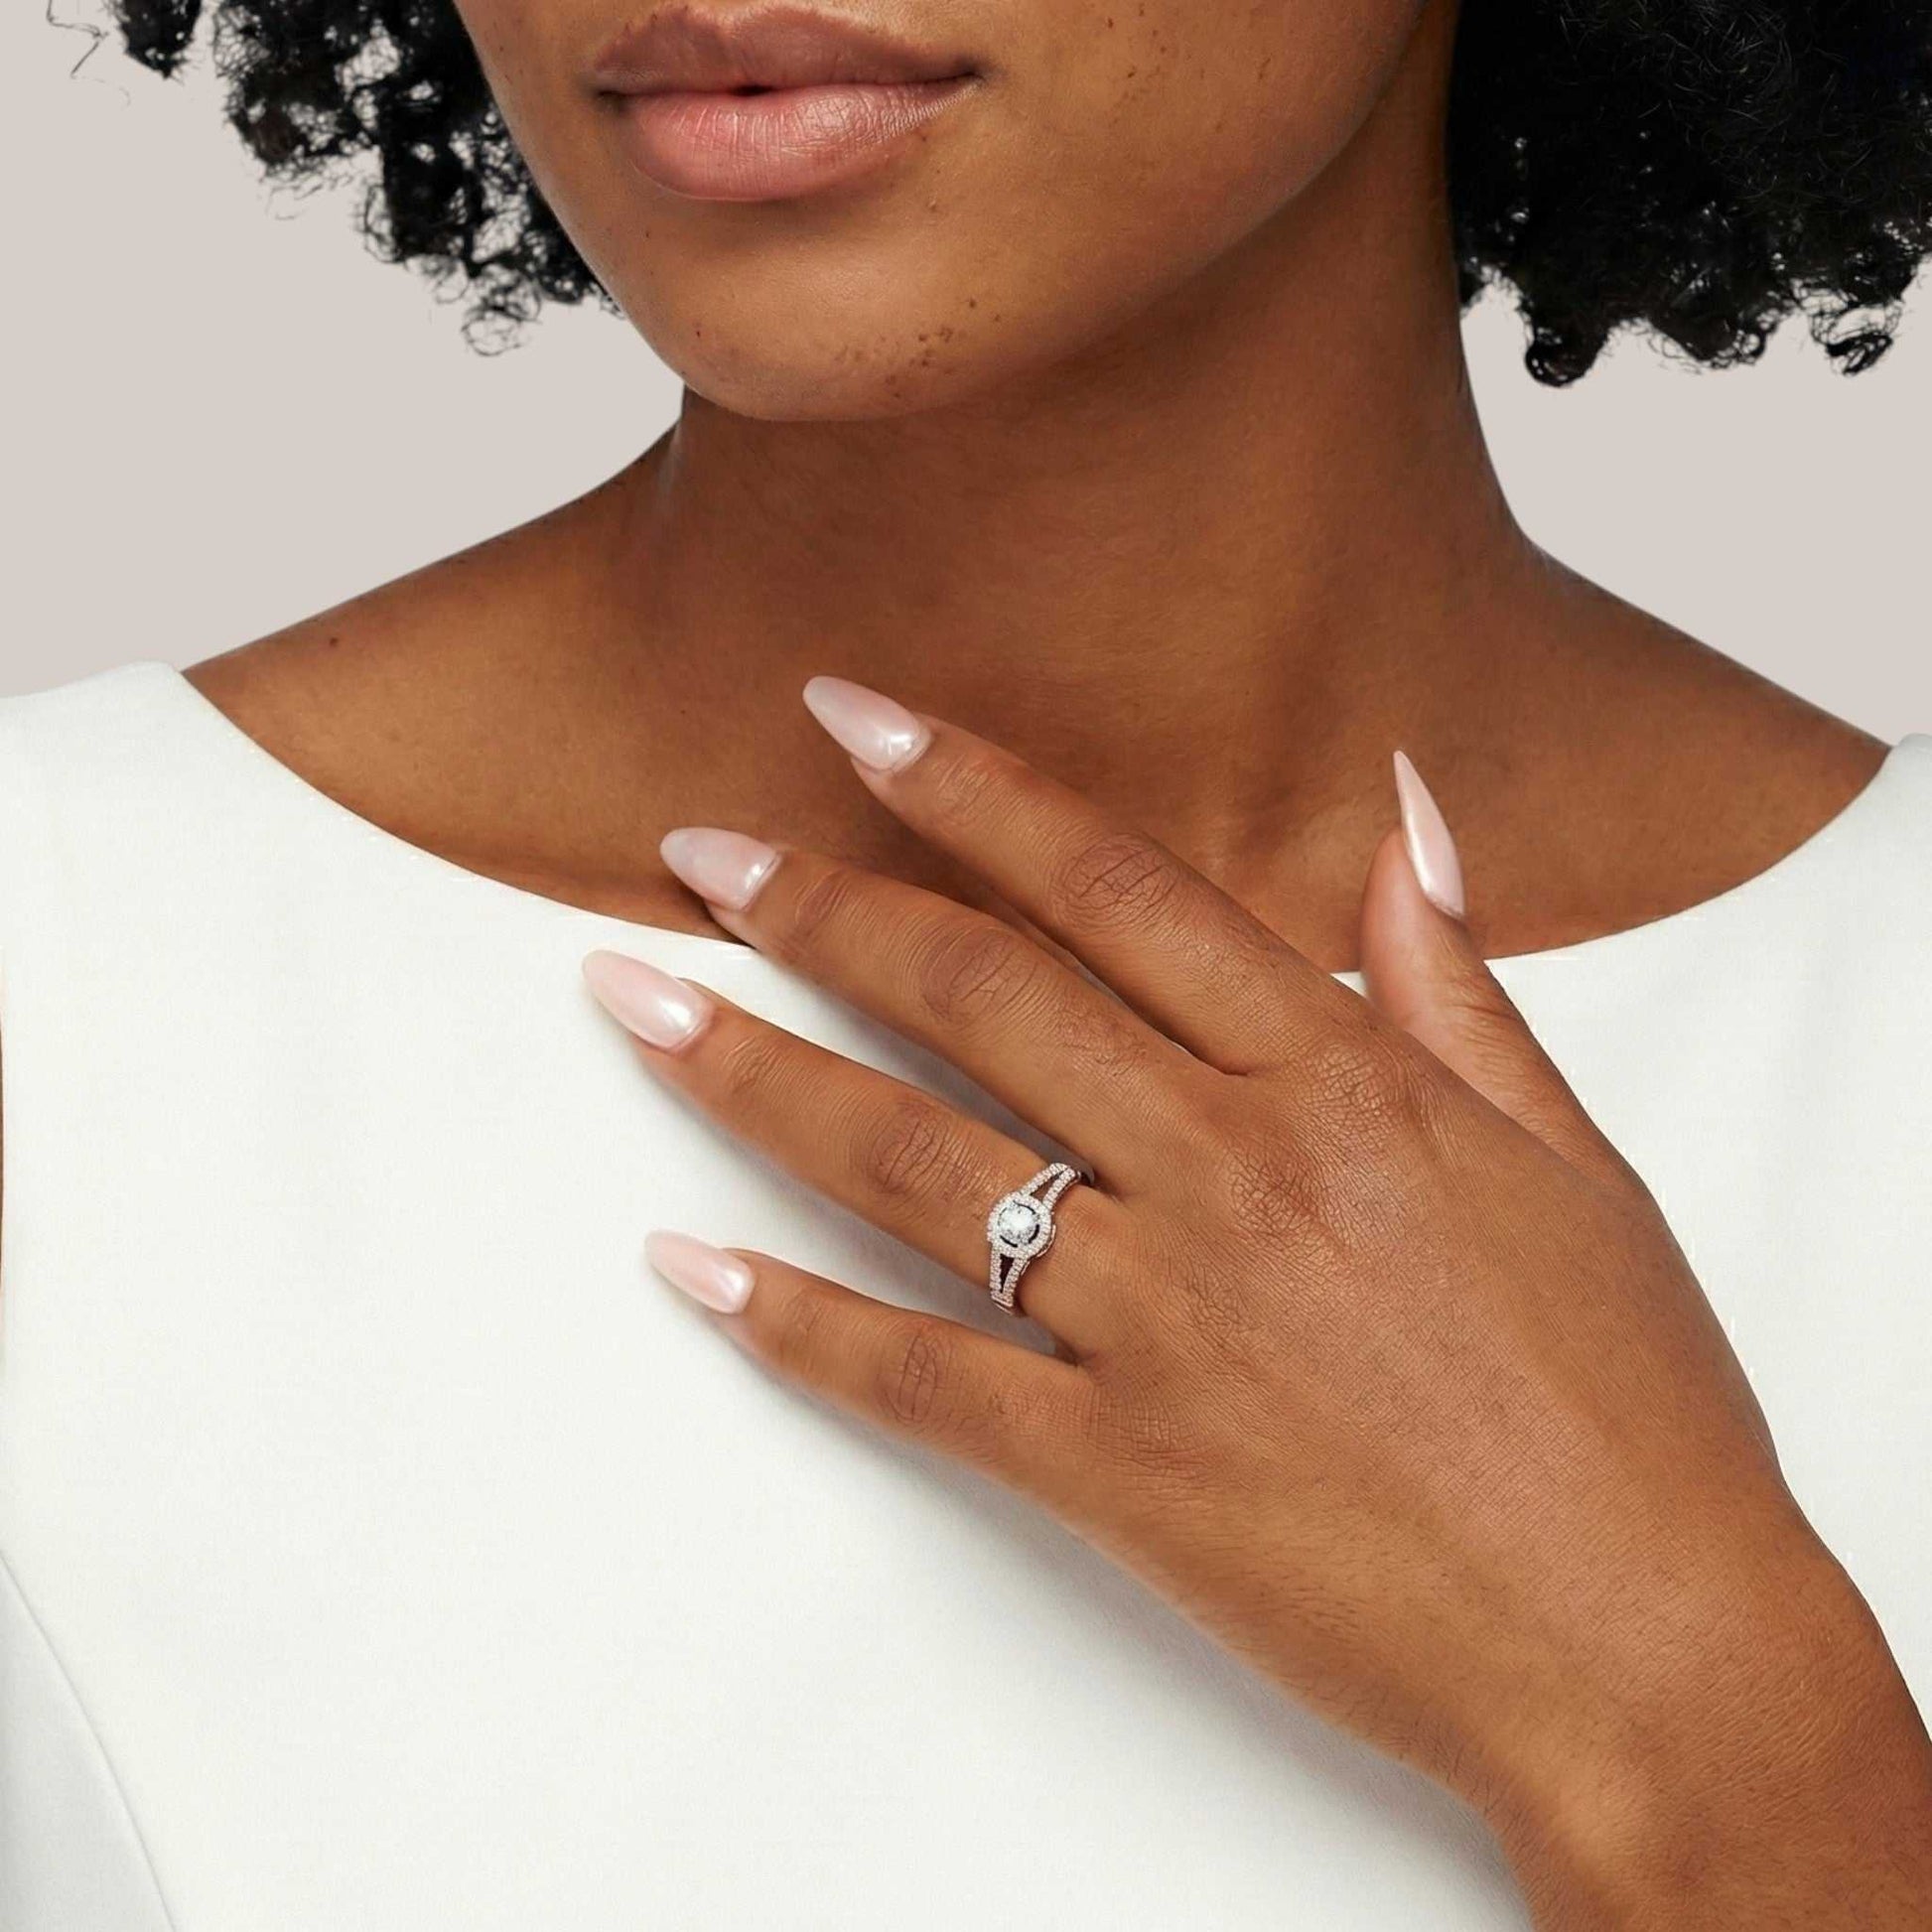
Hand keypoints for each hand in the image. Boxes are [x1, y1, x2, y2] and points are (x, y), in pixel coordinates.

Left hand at [583, 677, 1931, 1925]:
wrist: (1646, 1643)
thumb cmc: (1628, 1402)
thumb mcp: (1570, 1157)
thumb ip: (1455, 981)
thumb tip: (1400, 814)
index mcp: (1340, 1082)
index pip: (1114, 888)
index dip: (970, 788)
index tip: (854, 719)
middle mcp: (1230, 1176)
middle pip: (979, 999)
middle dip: (818, 909)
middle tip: (693, 852)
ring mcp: (1159, 1324)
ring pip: (911, 1166)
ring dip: (753, 1076)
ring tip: (634, 1002)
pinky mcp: (1116, 1468)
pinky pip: (919, 1380)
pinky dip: (792, 1325)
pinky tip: (687, 1269)